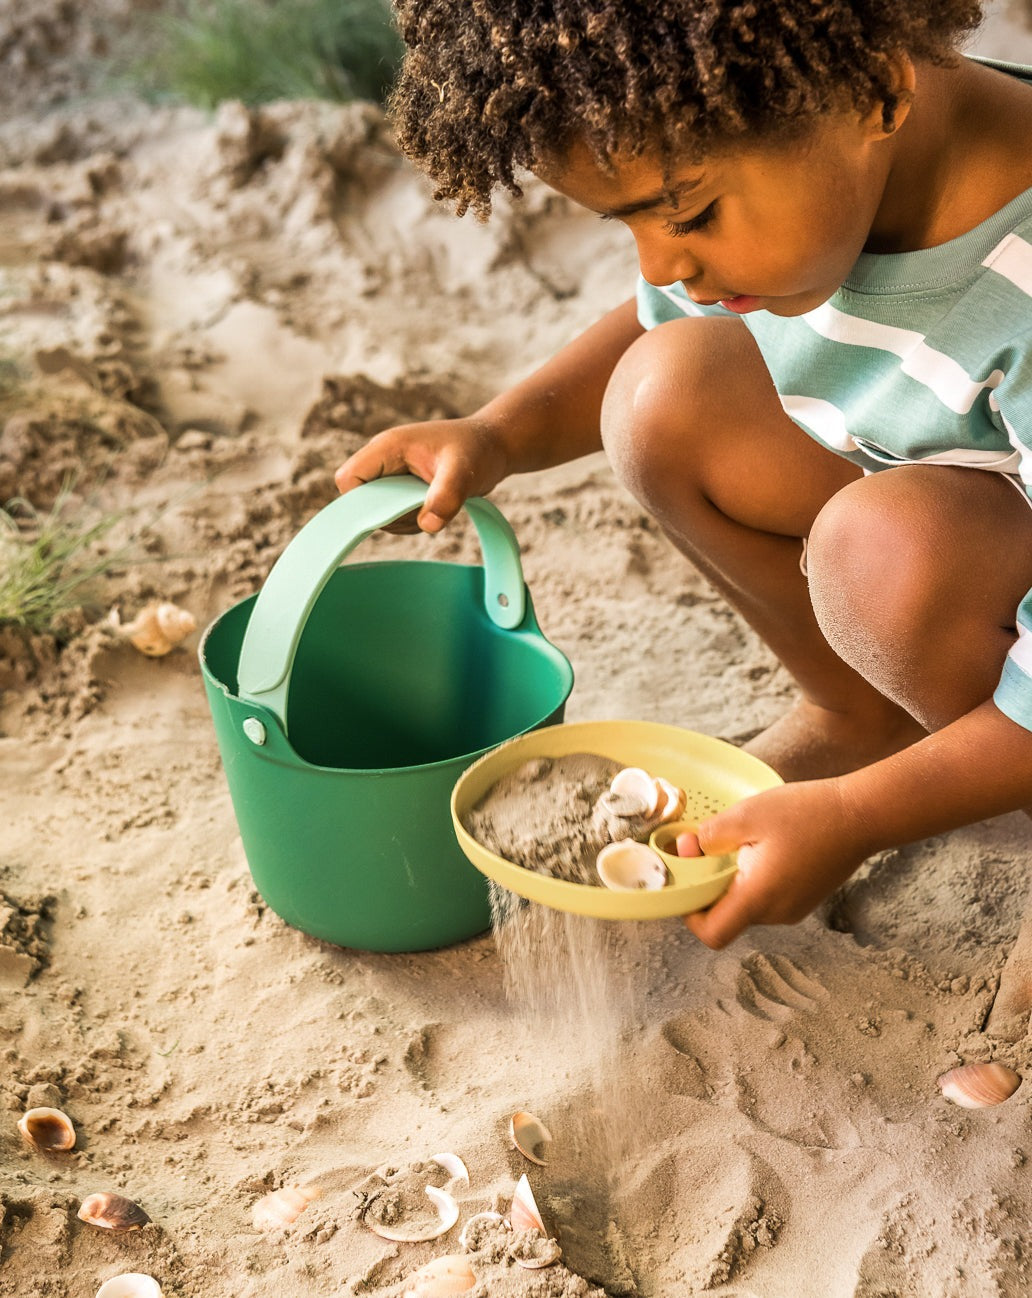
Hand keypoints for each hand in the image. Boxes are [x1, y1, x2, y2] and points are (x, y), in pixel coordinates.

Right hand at [334, 416, 511, 533]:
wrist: (494, 446)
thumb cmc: (478, 450)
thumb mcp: (464, 472)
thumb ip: (446, 497)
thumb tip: (427, 525)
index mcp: (388, 447)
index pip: (348, 479)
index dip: (362, 502)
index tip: (395, 511)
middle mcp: (383, 459)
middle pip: (360, 500)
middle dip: (388, 515)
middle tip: (424, 509)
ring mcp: (391, 474)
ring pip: (376, 511)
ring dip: (401, 520)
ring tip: (434, 506)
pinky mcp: (402, 487)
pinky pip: (392, 515)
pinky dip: (410, 521)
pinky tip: (434, 509)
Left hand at [683, 778, 872, 948]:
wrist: (861, 814)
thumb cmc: (807, 812)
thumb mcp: (747, 814)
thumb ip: (709, 836)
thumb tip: (686, 850)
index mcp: (757, 898)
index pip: (712, 934)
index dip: (690, 914)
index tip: (688, 882)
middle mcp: (775, 913)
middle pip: (727, 916)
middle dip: (712, 886)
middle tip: (711, 847)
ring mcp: (792, 909)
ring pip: (747, 905)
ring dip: (735, 880)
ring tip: (745, 842)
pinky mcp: (803, 899)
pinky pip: (767, 897)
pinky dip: (756, 878)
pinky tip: (766, 846)